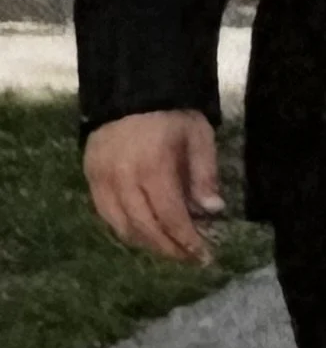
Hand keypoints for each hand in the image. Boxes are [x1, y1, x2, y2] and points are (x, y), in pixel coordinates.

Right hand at [83, 110, 224, 263]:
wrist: (132, 89)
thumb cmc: (173, 113)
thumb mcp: (199, 136)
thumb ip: (204, 174)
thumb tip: (213, 210)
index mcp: (154, 167)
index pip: (169, 217)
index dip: (186, 240)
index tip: (204, 256)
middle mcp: (123, 179)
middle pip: (145, 228)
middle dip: (169, 248)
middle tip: (190, 258)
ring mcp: (102, 180)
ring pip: (121, 227)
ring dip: (147, 243)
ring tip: (170, 249)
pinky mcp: (89, 178)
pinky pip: (105, 215)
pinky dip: (125, 229)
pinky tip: (144, 233)